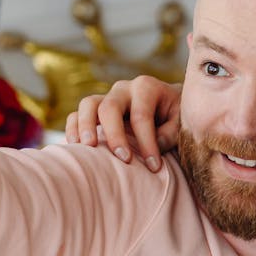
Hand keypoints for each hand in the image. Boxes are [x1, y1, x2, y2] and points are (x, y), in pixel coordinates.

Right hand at [63, 75, 181, 171]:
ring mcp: (106, 98)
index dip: (147, 143)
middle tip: (123, 158)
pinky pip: (76, 114)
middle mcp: (123, 89)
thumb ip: (172, 131)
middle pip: (110, 107)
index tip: (154, 167)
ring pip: (88, 105)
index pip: (142, 116)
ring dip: (85, 126)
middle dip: (115, 134)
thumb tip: (154, 144)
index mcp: (147, 87)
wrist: (169, 105)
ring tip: (88, 148)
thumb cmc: (176, 115)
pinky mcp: (94, 110)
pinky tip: (75, 148)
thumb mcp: (182, 120)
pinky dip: (73, 129)